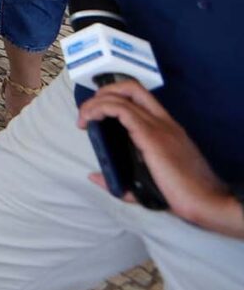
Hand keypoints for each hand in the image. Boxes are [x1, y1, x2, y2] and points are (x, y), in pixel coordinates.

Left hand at [76, 84, 243, 237]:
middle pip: (131, 88)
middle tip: (87, 113)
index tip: (95, 117)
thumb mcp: (147, 184)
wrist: (206, 201)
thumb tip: (94, 177)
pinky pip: (122, 110)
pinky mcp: (152, 136)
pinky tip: (89, 122)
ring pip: (123, 96)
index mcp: (166, 129)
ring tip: (84, 119)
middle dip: (104, 92)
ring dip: (96, 102)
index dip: (114, 98)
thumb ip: (121, 180)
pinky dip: (100, 110)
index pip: (140, 98)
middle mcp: (163, 122)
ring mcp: (159, 127)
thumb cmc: (182, 195)